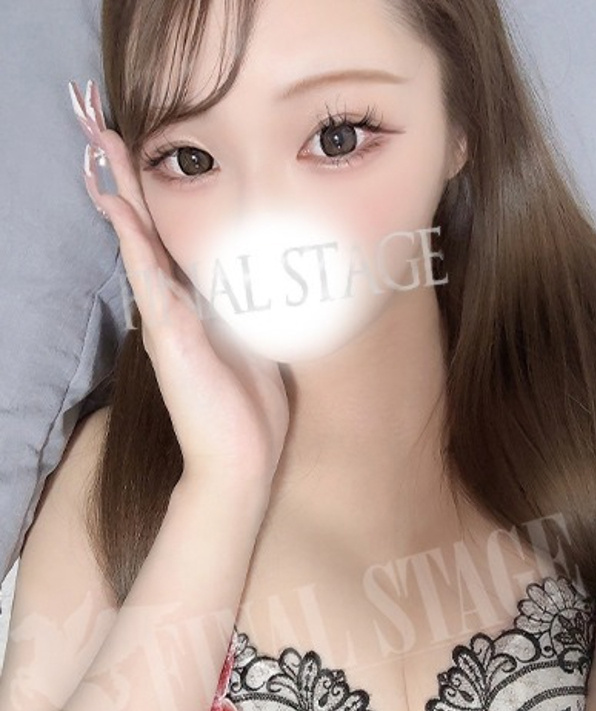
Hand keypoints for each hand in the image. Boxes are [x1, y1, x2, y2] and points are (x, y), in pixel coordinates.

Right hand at [68, 80, 289, 485]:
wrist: (241, 458)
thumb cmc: (249, 406)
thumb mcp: (254, 346)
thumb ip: (247, 311)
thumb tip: (259, 280)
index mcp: (196, 307)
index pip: (172, 241)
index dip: (158, 199)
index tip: (149, 158)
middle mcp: (174, 306)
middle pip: (148, 231)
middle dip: (129, 181)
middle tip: (105, 130)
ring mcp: (166, 318)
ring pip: (139, 243)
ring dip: (121, 193)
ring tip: (99, 147)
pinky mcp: (168, 334)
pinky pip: (147, 274)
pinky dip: (132, 236)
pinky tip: (116, 203)